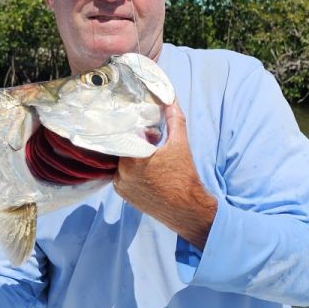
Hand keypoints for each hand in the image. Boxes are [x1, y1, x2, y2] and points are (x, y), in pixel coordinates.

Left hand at [113, 98, 216, 248]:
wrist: (187, 209)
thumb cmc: (185, 176)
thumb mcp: (180, 144)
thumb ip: (174, 119)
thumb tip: (170, 98)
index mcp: (132, 159)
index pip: (125, 134)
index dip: (138, 129)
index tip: (151, 131)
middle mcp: (120, 173)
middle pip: (123, 147)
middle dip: (137, 142)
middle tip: (155, 143)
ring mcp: (120, 186)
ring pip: (122, 161)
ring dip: (134, 156)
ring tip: (153, 158)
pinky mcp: (123, 195)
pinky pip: (122, 175)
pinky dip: (132, 170)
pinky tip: (149, 171)